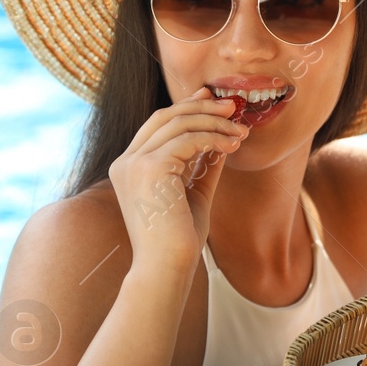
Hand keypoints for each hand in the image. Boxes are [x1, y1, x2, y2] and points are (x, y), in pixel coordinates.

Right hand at [108, 87, 247, 272]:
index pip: (157, 125)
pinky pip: (188, 139)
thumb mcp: (194, 194)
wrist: (168, 267)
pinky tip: (233, 145)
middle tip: (233, 106)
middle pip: (165, 117)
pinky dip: (214, 138)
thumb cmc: (180, 240)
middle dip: (201, 107)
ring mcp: (133, 163)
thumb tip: (221, 140)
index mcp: (129, 168)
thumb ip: (203, 166)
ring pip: (178, 123)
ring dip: (214, 122)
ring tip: (241, 131)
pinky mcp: (148, 168)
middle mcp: (125, 162)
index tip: (212, 98)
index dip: (186, 107)